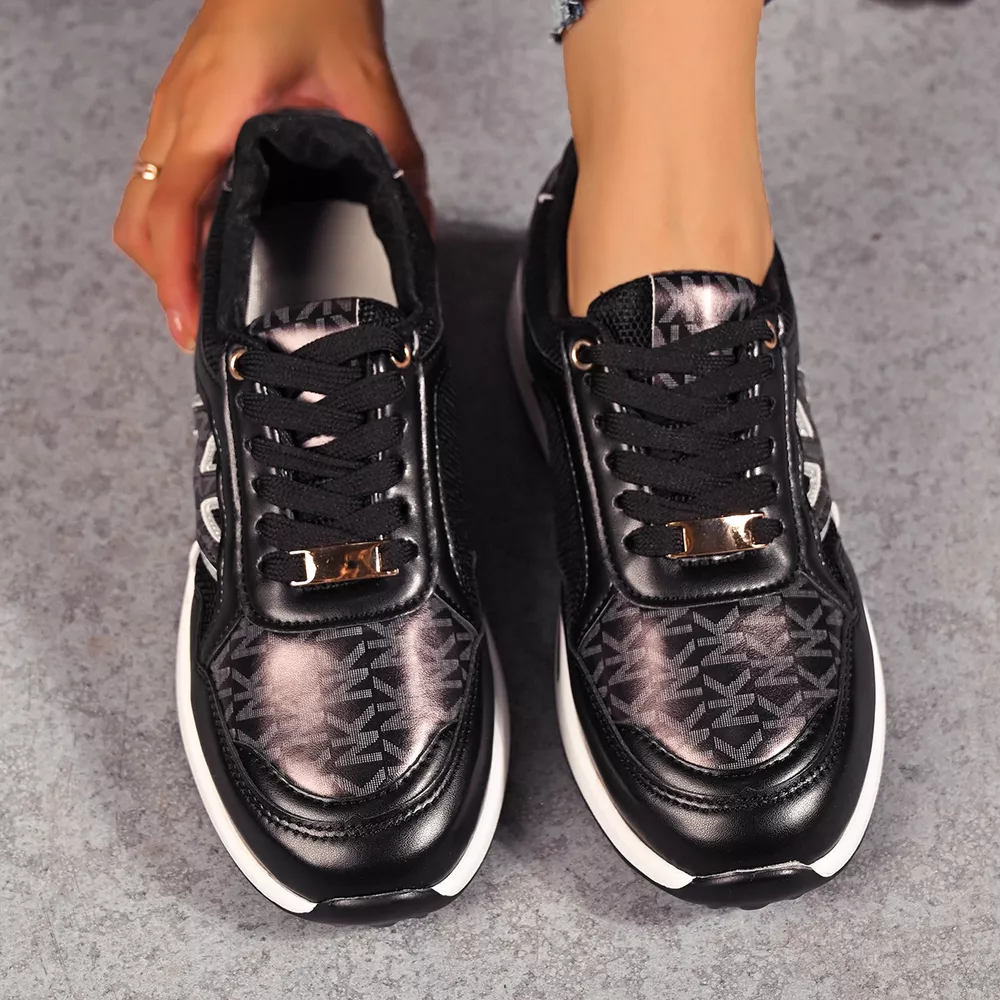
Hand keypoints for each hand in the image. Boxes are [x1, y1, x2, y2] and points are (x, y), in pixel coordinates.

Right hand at [113, 0, 426, 350]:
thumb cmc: (313, 0)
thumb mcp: (366, 86)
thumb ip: (395, 159)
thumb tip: (418, 224)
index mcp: (214, 112)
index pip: (174, 211)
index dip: (176, 277)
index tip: (188, 326)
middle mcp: (177, 116)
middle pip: (139, 221)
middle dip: (165, 281)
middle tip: (201, 327)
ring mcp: (171, 111)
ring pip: (138, 204)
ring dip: (162, 257)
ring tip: (203, 299)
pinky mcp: (180, 110)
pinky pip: (153, 182)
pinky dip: (169, 227)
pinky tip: (207, 246)